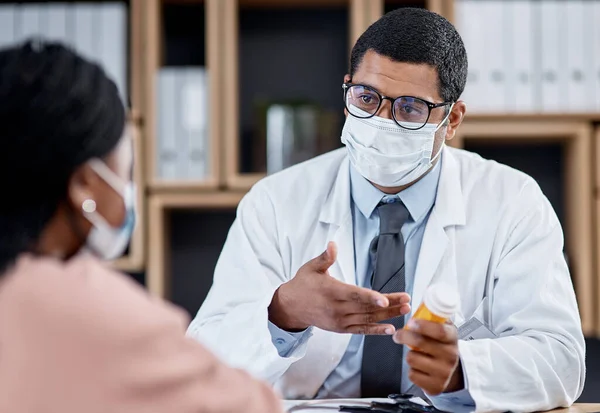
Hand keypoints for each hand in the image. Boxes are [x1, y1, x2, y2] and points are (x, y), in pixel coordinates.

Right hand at [268, 242, 410, 334]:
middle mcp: (337, 309)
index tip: (384, 300)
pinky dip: (376, 330)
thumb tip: (333, 244)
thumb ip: (325, 257)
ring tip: (405, 310)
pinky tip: (391, 329)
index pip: (354, 295)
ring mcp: (340, 321)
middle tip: (407, 300)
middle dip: (388, 305)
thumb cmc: (303, 284)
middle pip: (366, 307)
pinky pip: (361, 330)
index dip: (370, 298)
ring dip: (388, 316)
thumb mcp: (311, 267)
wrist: (291, 307)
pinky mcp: (341, 329)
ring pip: (367, 319)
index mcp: (331, 291)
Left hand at [393, 319, 462, 395]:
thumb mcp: (444, 329)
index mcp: (452, 338)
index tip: (411, 322)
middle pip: (420, 343)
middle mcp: (450, 356)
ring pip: (412, 358)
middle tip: (398, 334)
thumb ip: (434, 315)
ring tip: (416, 354)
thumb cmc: (442, 346)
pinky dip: (412, 370)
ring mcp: (444, 372)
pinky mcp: (435, 386)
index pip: (439, 331)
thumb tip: (425, 297)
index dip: (423, 325)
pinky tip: (419, 367)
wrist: (452, 372)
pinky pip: (412, 374)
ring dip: (409, 354)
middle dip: (404, 336)